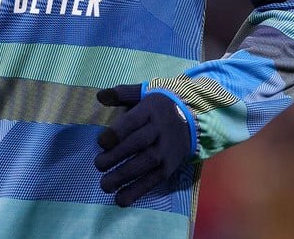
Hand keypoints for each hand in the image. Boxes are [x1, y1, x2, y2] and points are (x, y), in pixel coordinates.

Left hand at [93, 84, 197, 206]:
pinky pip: (154, 180)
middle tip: (98, 165)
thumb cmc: (160, 106)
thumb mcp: (144, 93)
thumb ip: (121, 93)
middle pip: (138, 143)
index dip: (116, 132)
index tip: (101, 142)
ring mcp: (165, 150)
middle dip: (117, 156)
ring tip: (105, 185)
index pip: (132, 121)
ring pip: (145, 163)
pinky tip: (121, 199)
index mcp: (150, 110)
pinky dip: (138, 191)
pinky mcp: (169, 167)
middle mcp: (159, 130)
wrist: (195, 119)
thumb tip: (100, 95)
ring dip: (124, 176)